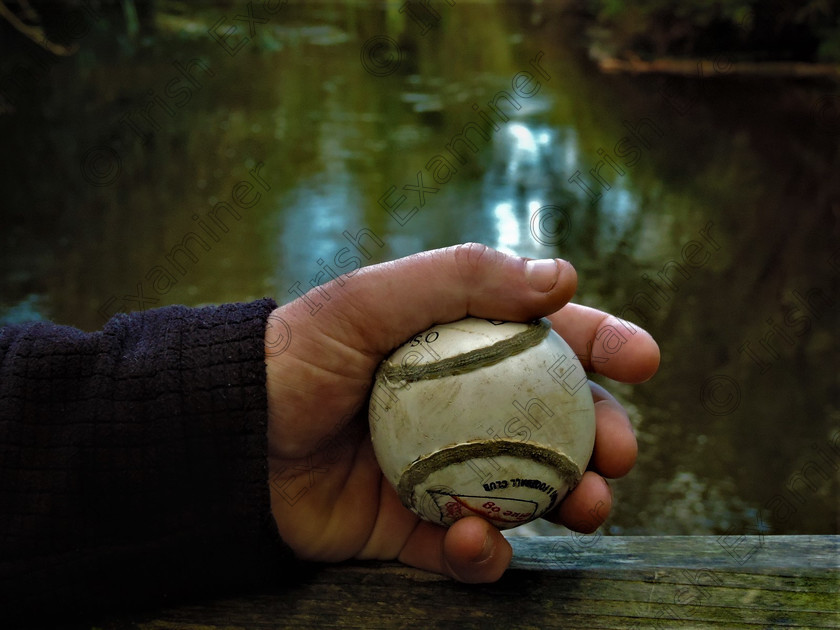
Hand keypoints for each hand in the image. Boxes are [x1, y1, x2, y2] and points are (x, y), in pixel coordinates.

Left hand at [265, 244, 658, 582]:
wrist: (230, 439)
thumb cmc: (300, 356)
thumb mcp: (372, 298)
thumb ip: (461, 277)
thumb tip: (562, 278)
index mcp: (462, 348)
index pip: (550, 341)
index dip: (605, 345)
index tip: (643, 360)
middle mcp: (465, 409)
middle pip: (559, 424)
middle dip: (605, 438)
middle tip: (618, 454)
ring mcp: (445, 471)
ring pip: (533, 492)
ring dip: (570, 504)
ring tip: (584, 509)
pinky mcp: (415, 528)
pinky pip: (469, 548)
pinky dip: (483, 552)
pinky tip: (472, 539)